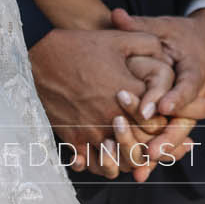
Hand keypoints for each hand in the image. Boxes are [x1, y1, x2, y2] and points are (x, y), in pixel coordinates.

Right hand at [27, 28, 164, 178]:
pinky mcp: (73, 139)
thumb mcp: (117, 39)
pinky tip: (109, 155)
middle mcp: (110, 117)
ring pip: (120, 162)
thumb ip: (148, 44)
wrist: (37, 59)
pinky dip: (104, 164)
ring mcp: (91, 131)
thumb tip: (167, 54)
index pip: (158, 121)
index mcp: (126, 93)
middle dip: (154, 146)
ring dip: (130, 158)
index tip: (164, 119)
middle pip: (142, 147)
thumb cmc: (79, 47)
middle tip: (163, 144)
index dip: (167, 122)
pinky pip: (94, 164)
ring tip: (136, 151)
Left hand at [109, 9, 204, 179]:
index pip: (186, 87)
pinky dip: (156, 155)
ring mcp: (190, 110)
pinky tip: (138, 172)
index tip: (160, 108)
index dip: (175, 99)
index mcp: (194, 70)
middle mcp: (196, 95)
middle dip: (167, 137)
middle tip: (150, 150)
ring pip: (178, 136)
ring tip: (141, 166)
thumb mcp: (164, 27)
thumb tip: (115, 15)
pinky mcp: (181, 119)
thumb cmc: (182, 35)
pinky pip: (170, 139)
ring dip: (161, 152)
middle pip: (184, 121)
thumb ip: (140, 26)